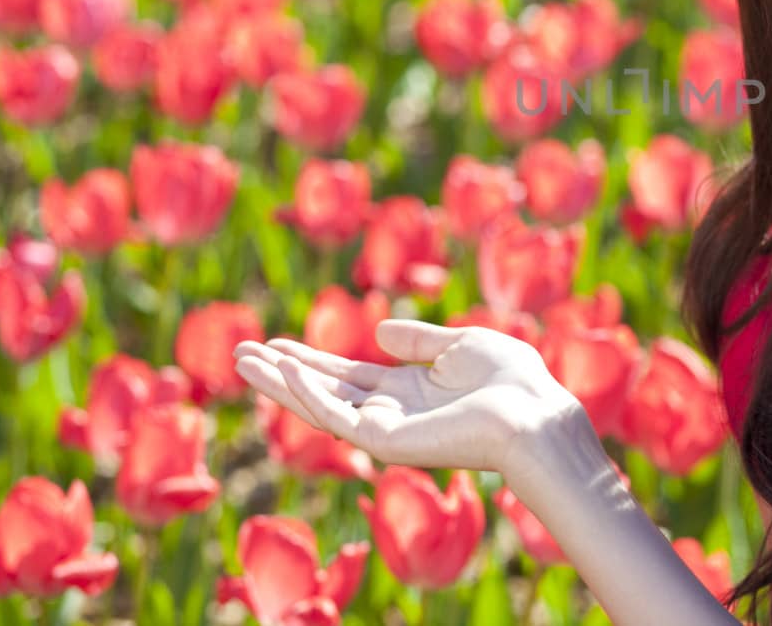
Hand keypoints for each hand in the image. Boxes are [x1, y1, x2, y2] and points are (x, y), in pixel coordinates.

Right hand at [233, 319, 585, 478]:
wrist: (531, 413)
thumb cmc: (509, 380)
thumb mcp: (459, 346)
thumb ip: (417, 340)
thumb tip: (377, 331)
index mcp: (410, 391)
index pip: (347, 376)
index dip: (311, 360)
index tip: (275, 344)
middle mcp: (392, 413)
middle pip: (324, 391)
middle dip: (282, 372)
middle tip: (240, 352)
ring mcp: (386, 430)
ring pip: (318, 405)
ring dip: (279, 383)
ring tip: (243, 360)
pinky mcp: (385, 442)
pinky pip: (335, 416)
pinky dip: (306, 393)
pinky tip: (283, 369)